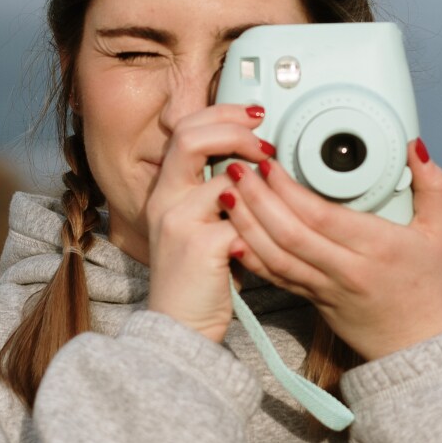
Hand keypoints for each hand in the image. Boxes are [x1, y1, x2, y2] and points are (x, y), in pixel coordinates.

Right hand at [144, 103, 274, 343]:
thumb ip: (213, 194)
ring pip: (227, 179)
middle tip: (266, 146)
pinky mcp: (200, 247)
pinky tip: (267, 238)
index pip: (185, 130)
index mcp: (164, 191)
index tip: (253, 117)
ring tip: (276, 197)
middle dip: (237, 132)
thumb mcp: (196, 227)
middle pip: (192, 137)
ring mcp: (179, 222)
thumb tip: (252, 160)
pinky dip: (261, 225)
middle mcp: (164, 201)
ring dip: (260, 185)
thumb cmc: (198, 278)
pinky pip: (242, 220)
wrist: (180, 327)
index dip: (221, 115)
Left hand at [220, 138, 441, 361]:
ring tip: (227, 192)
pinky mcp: (309, 299)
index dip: (288, 190)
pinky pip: (274, 277)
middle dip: (257, 198)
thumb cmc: (426, 285)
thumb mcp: (439, 233)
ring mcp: (324, 287)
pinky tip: (230, 232)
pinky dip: (249, 255)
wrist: (414, 343)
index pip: (321, 216)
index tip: (269, 163)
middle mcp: (346, 269)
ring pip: (274, 257)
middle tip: (237, 168)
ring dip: (245, 223)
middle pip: (289, 234)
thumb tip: (414, 145)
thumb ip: (432, 184)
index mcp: (377, 247)